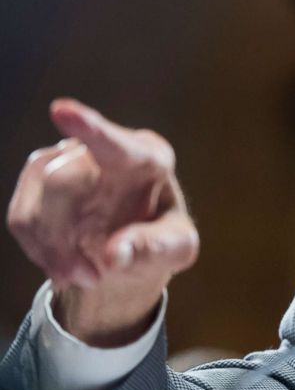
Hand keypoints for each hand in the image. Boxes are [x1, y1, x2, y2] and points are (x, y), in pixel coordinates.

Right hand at [6, 98, 198, 344]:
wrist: (134, 246)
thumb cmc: (164, 239)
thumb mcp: (177, 249)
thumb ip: (154, 249)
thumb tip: (115, 255)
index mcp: (148, 156)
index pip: (116, 144)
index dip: (89, 128)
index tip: (62, 111)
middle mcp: (103, 149)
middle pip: (60, 185)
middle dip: (65, 241)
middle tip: (90, 278)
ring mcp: (66, 159)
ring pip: (36, 205)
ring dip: (53, 251)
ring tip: (84, 276)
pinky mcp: (39, 179)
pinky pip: (23, 218)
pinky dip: (41, 250)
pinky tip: (67, 264)